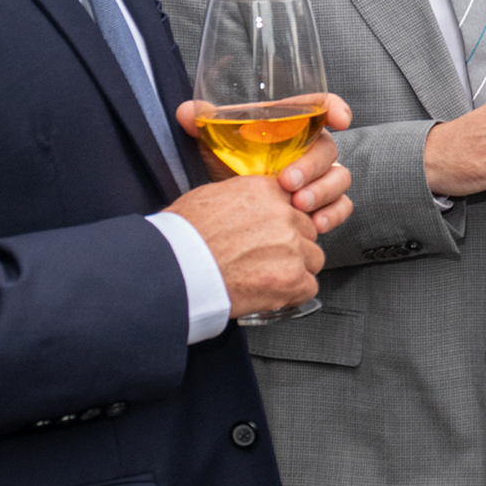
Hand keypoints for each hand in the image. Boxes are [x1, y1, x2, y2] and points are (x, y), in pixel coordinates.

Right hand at [169, 173, 326, 317]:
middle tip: (264, 261)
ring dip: (294, 270)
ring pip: (312, 259)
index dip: (284, 223)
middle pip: (306, 232)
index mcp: (265, 191)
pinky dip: (291, 295)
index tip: (272, 234)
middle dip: (291, 248)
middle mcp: (284, 216)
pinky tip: (268, 293)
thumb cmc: (181, 237)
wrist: (173, 269)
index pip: (294, 204)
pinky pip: (308, 287)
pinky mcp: (292, 278)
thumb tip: (252, 208)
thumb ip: (244, 200)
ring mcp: (291, 247)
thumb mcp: (212, 198)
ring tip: (264, 278)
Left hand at [175, 96, 353, 236]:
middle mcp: (308, 150)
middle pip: (328, 149)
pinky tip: (315, 223)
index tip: (340, 119)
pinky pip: (341, 205)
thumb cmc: (229, 168)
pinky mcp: (323, 204)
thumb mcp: (213, 145)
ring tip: (299, 205)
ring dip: (322, 192)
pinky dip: (332, 214)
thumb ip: (203, 125)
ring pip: (339, 178)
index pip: (320, 107)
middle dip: (312, 166)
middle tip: (287, 182)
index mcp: (289, 126)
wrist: (229, 208)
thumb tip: (187, 112)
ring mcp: (319, 177)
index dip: (335, 108)